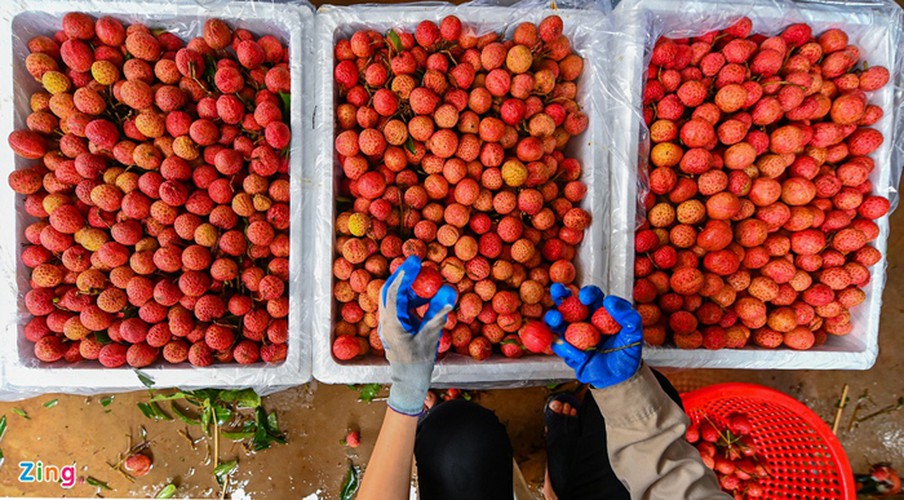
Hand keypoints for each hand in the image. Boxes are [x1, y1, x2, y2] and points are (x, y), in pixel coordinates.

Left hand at [379, 256, 455, 415]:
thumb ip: (437, 316)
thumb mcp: (430, 338)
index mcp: (391, 324)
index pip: (393, 293)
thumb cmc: (417, 364)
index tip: (413, 263)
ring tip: (426, 279)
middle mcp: (386, 321)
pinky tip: (428, 298)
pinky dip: (414, 300)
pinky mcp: (396, 327)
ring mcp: (390, 324)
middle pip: (391, 291)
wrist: (408, 383)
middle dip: (404, 276)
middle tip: (418, 263)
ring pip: (397, 299)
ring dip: (410, 288)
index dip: (403, 276)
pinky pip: (403, 308)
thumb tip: (448, 294)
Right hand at [546, 286, 642, 389]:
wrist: (620, 378)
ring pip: (557, 322)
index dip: (587, 293)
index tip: (585, 297)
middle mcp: (584, 321)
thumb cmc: (627, 353)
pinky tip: (579, 355)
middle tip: (558, 290)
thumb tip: (610, 301)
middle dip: (560, 294)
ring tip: (556, 318)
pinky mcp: (567, 351)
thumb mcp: (634, 334)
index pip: (591, 297)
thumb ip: (628, 316)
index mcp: (600, 313)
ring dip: (552, 317)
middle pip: (568, 303)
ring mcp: (573, 335)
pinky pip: (560, 346)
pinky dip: (565, 348)